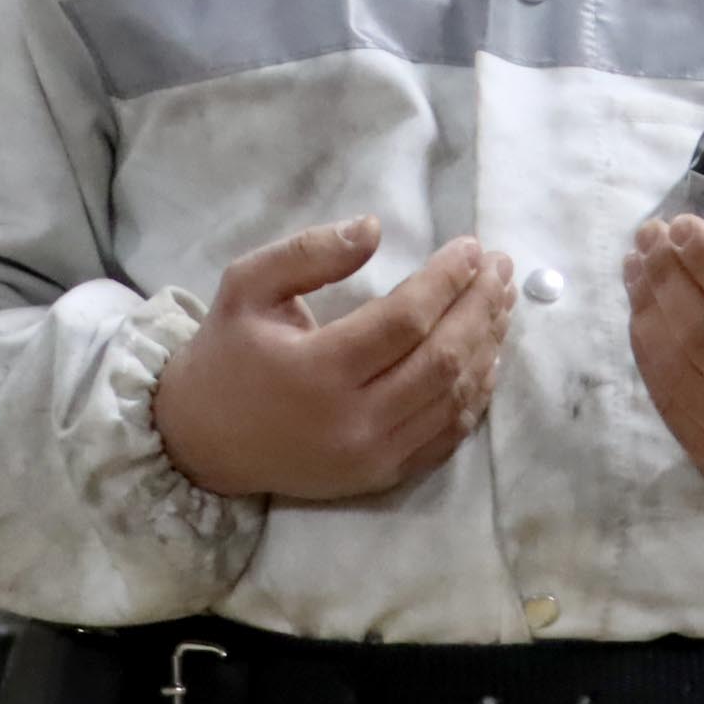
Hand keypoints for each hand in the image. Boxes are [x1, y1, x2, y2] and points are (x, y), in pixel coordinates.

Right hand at [148, 218, 513, 503]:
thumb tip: (374, 227)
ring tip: (502, 302)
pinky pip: (447, 435)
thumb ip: (308, 253)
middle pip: (442, 358)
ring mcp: (372, 456)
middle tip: (500, 267)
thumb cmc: (226, 353)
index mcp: (315, 370)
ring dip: (488, 345)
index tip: (471, 246)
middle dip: (480, 306)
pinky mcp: (382, 476)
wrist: (201, 441)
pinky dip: (476, 395)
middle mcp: (351, 420)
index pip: (406, 320)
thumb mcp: (247, 286)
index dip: (447, 280)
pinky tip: (489, 356)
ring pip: (454, 398)